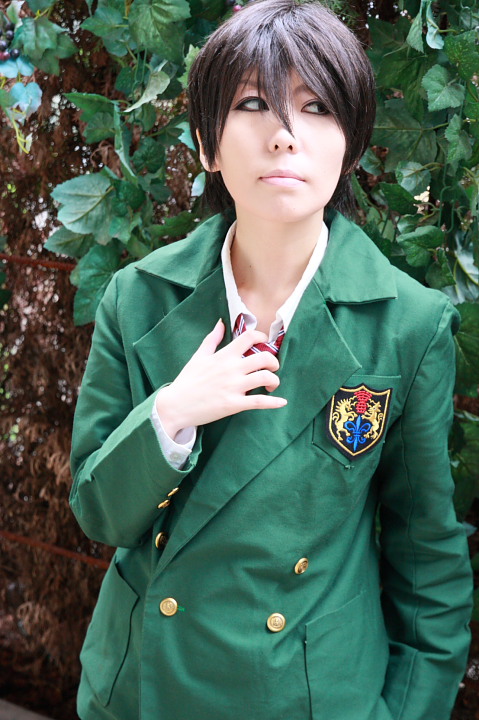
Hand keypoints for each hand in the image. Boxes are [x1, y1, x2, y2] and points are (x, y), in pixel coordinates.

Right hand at [155, 319, 286, 436]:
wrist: (175, 405)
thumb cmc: (187, 381)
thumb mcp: (198, 356)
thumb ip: (212, 339)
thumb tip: (221, 323)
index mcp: (224, 355)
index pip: (249, 338)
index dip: (262, 337)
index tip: (265, 343)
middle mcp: (231, 369)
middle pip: (264, 357)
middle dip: (274, 362)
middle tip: (272, 368)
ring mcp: (234, 387)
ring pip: (265, 378)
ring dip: (274, 380)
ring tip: (271, 384)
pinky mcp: (234, 404)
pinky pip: (259, 402)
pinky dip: (274, 402)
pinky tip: (281, 402)